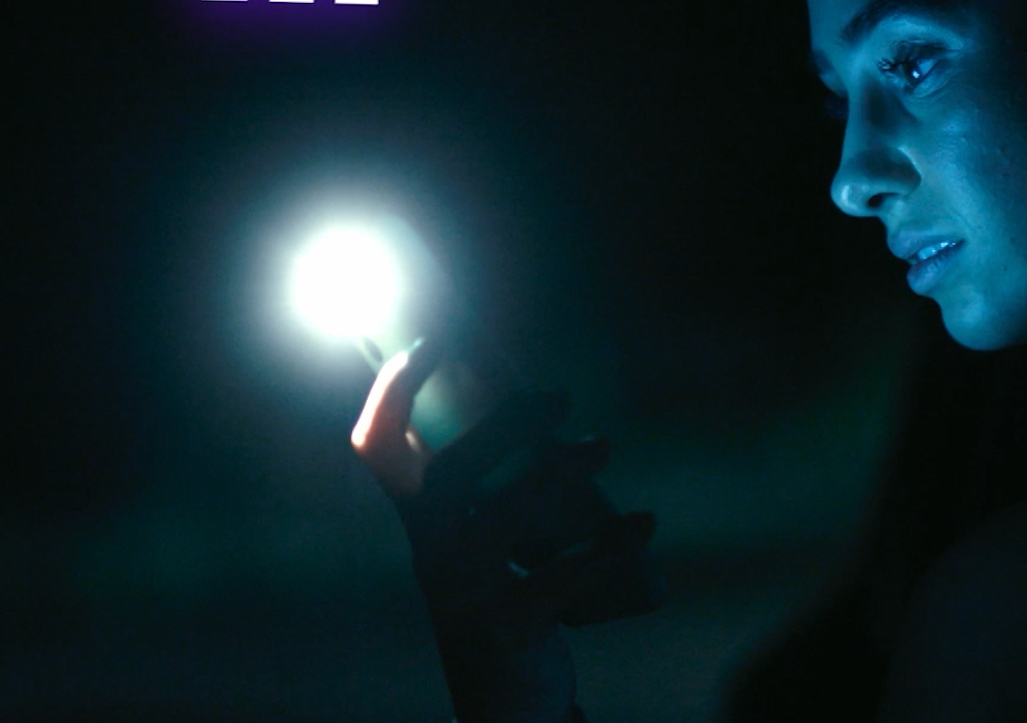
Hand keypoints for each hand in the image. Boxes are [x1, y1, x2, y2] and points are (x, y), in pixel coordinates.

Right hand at [352, 339, 663, 721]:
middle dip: (500, 425)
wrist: (506, 699)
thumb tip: (529, 400)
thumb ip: (494, 479)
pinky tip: (646, 522)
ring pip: (502, 520)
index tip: (431, 340)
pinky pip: (558, 578)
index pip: (379, 450)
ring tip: (604, 444)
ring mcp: (464, 593)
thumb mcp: (487, 536)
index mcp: (424, 521)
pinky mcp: (508, 627)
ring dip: (556, 472)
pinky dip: (608, 545)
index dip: (393, 393)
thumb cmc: (504, 597)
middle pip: (445, 475)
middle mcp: (432, 553)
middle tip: (560, 396)